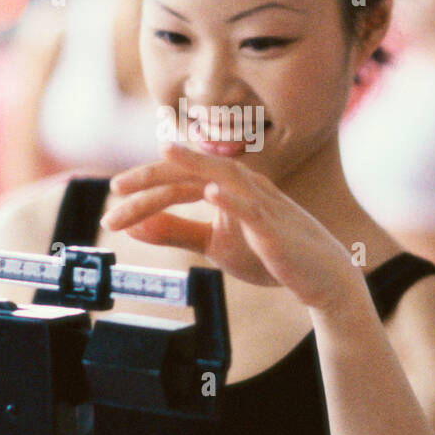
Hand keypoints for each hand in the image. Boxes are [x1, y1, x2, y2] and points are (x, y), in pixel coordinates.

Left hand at [102, 143, 354, 311]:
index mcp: (227, 186)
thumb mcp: (214, 243)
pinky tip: (210, 191)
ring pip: (222, 177)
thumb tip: (135, 225)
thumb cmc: (269, 255)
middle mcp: (244, 185)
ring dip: (191, 167)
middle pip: (193, 171)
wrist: (320, 278)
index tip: (114, 196)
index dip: (146, 184)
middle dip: (154, 177)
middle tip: (116, 187)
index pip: (180, 178)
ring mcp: (262, 204)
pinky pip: (253, 209)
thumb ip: (176, 232)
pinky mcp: (276, 229)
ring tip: (163, 155)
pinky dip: (231, 197)